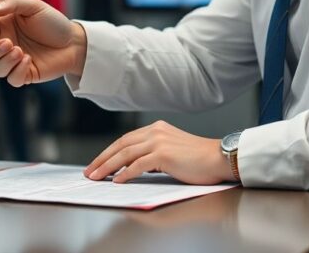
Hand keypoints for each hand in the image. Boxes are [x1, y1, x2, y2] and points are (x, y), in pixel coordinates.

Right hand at [0, 0, 86, 86]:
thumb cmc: (53, 22)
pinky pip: (12, 79)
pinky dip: (17, 72)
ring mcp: (14, 61)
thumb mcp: (34, 6)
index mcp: (3, 26)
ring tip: (21, 52)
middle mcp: (5, 44)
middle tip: (10, 43)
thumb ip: (11, 3)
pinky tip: (29, 61)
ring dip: (5, 62)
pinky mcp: (25, 74)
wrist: (74, 42)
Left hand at [84, 120, 233, 184]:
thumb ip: (153, 154)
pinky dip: (125, 173)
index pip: (126, 139)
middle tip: (89, 171)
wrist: (219, 158)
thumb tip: (133, 166)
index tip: (97, 163)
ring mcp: (159, 141)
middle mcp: (156, 131)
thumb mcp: (172, 151)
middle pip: (121, 144)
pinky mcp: (163, 154)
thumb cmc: (199, 159)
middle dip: (102, 159)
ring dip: (107, 167)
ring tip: (96, 177)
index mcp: (157, 128)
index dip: (109, 152)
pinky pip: (137, 165)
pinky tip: (117, 181)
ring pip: (125, 154)